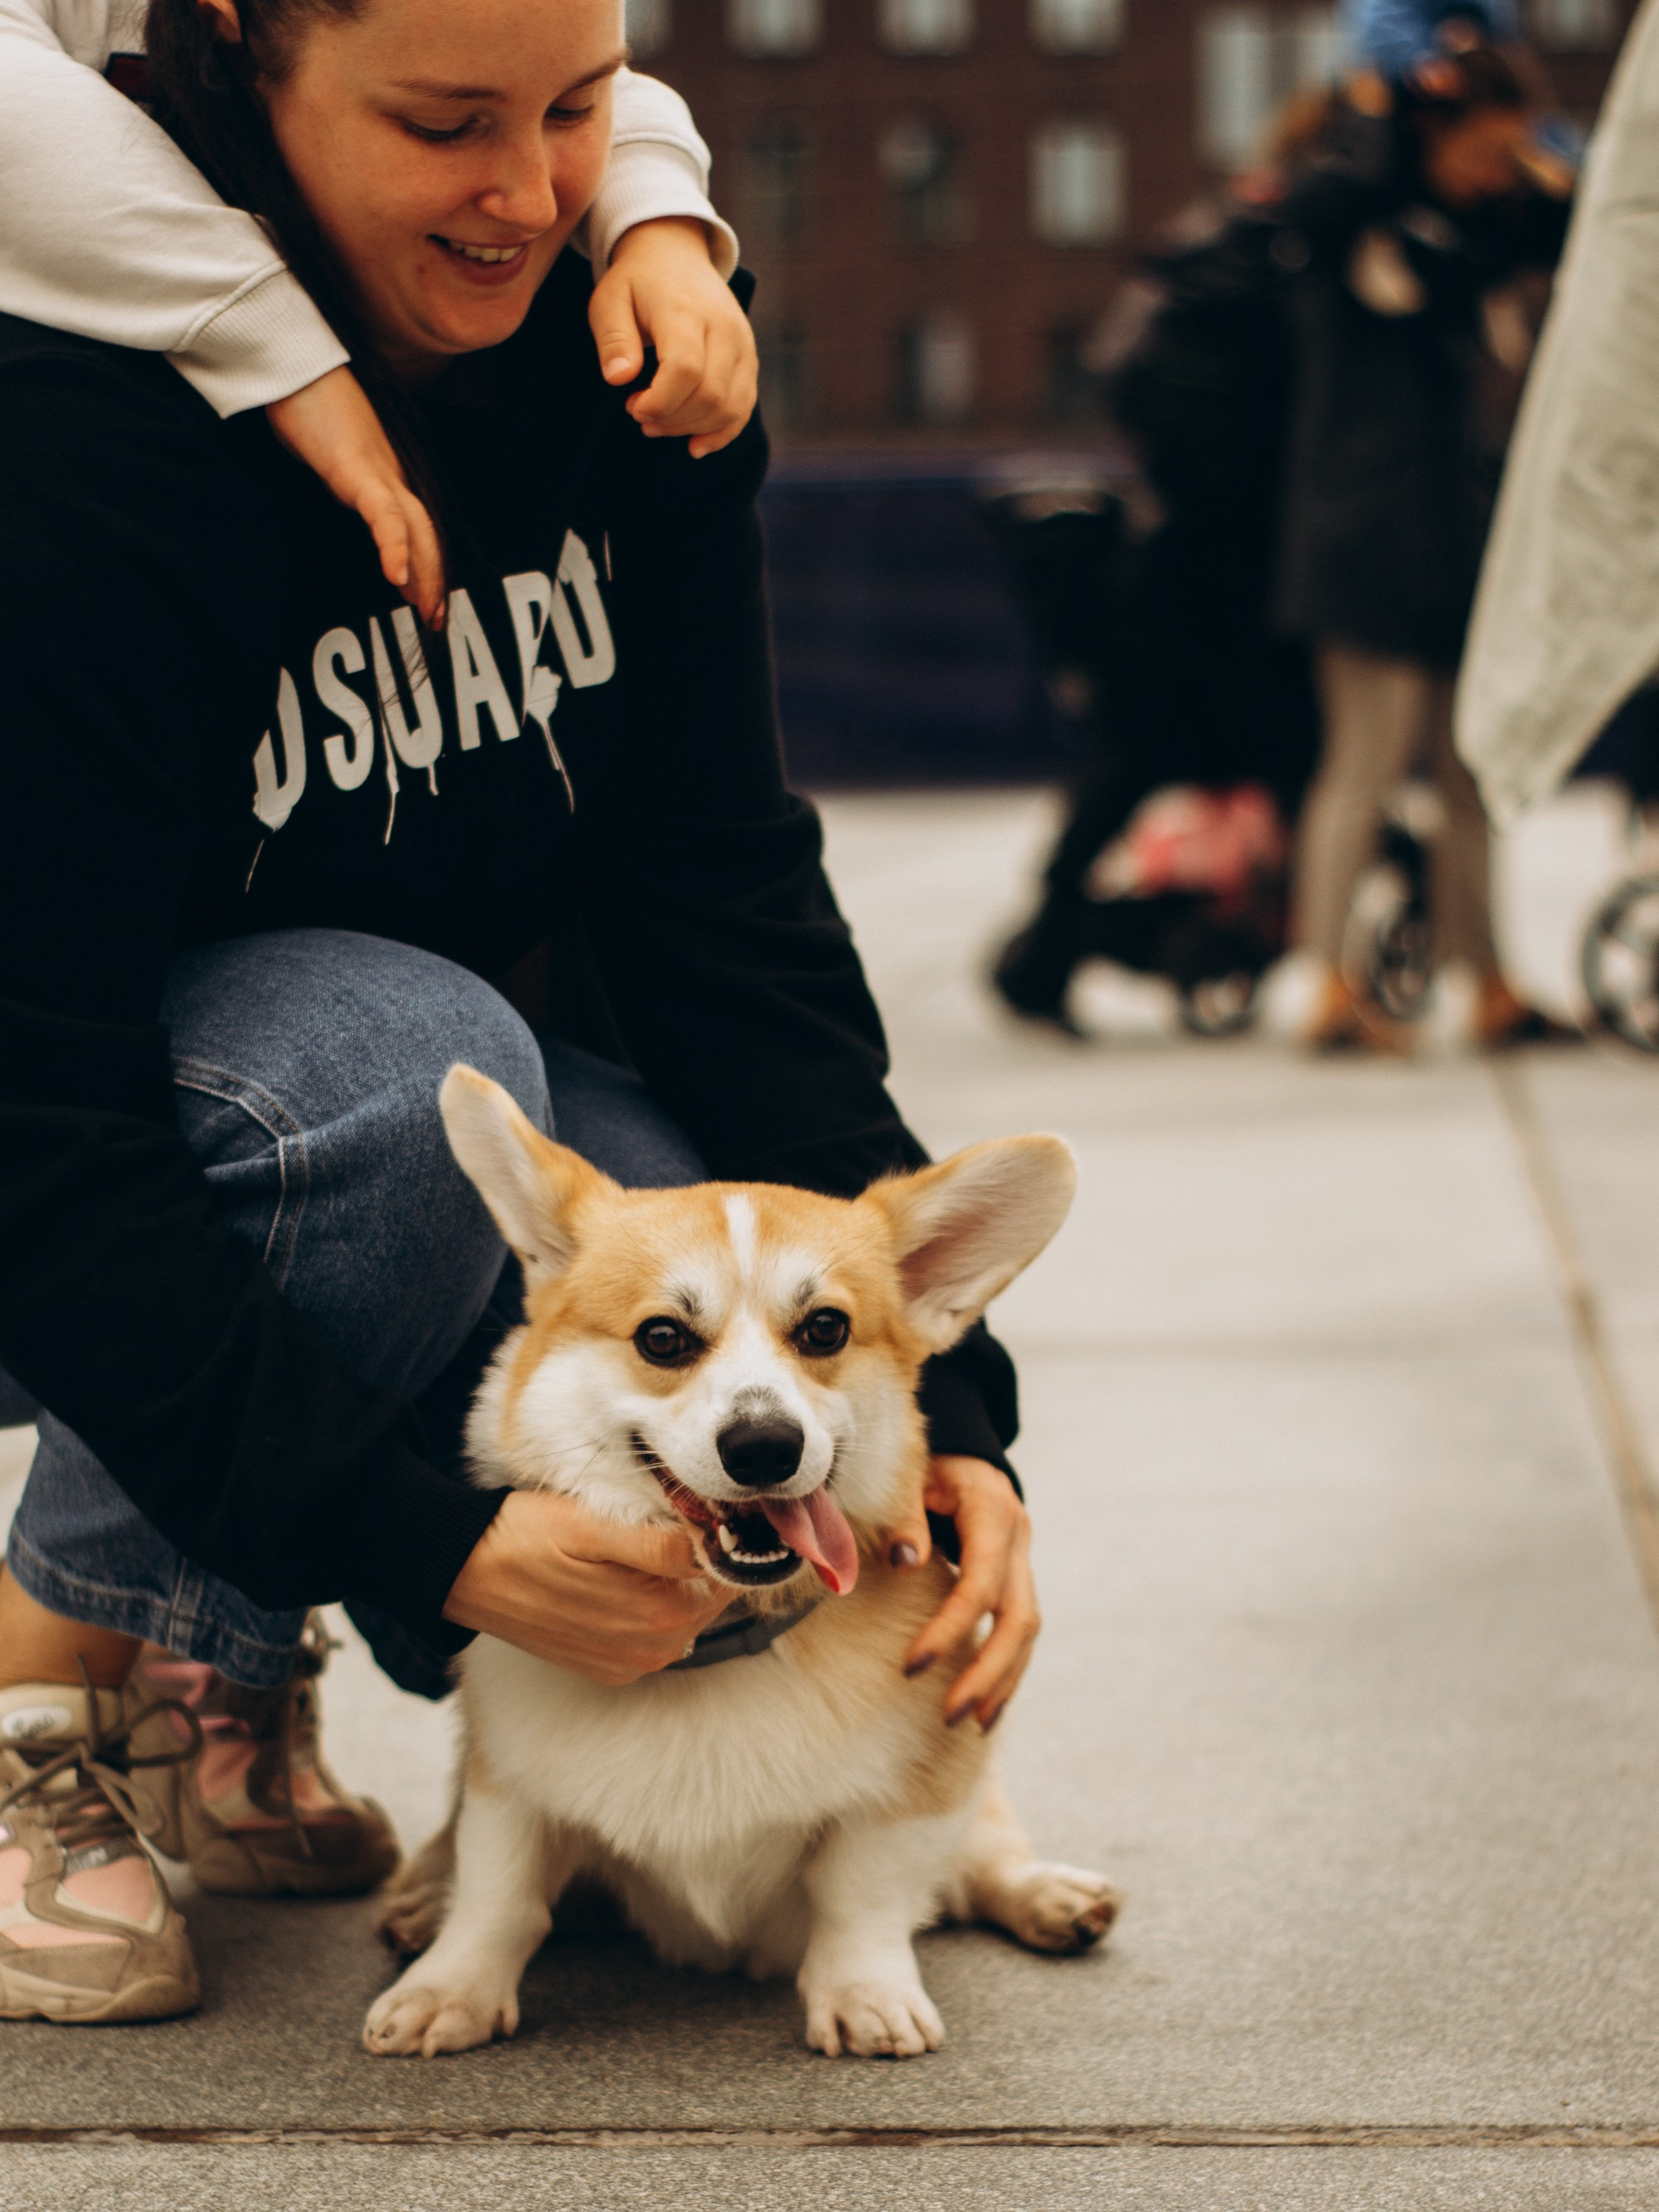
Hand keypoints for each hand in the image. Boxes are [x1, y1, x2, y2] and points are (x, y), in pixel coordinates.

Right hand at [266, 367, 444, 628]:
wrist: (291, 359)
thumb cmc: (305, 400)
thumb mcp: (326, 452)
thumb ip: (340, 477)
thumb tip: (342, 493)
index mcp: (383, 473)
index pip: (416, 526)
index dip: (425, 563)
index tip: (424, 600)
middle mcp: (389, 473)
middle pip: (425, 533)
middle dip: (433, 579)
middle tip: (435, 620)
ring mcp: (377, 469)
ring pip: (415, 528)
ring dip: (425, 572)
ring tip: (426, 610)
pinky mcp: (356, 466)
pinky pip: (383, 513)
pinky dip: (393, 545)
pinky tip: (396, 575)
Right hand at [443, 1490, 731, 1681]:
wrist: (463, 1572)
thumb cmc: (525, 1537)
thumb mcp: (593, 1526)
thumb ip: (658, 1544)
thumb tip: (711, 1549)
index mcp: (656, 1616)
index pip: (725, 1577)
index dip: (719, 1540)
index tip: (703, 1510)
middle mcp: (650, 1651)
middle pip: (708, 1599)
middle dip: (698, 1562)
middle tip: (668, 1519)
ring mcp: (628, 1663)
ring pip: (684, 1617)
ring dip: (674, 1584)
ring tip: (638, 1544)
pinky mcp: (606, 1665)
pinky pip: (651, 1635)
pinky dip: (648, 1605)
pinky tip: (619, 1576)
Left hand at [590, 217, 758, 458]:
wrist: (676, 255)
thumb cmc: (637, 283)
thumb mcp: (610, 299)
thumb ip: (613, 339)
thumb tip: (619, 379)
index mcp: (686, 310)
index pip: (685, 369)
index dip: (660, 402)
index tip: (632, 406)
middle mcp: (724, 327)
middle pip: (710, 394)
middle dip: (672, 419)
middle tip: (637, 413)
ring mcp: (743, 344)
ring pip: (730, 406)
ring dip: (692, 428)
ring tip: (658, 424)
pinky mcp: (749, 359)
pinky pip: (744, 407)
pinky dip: (721, 433)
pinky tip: (694, 445)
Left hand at [886, 1455, 1039, 1732]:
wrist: (957, 1446)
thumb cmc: (923, 1461)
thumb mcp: (910, 1475)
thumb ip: (905, 1514)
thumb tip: (906, 1561)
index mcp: (992, 1510)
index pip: (980, 1583)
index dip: (951, 1628)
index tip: (912, 1667)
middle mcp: (1018, 1537)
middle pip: (1019, 1617)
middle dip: (987, 1671)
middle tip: (950, 1714)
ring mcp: (1023, 1558)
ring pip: (1028, 1629)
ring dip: (1002, 1679)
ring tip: (972, 1722)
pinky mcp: (1017, 1576)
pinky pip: (1020, 1629)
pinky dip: (1006, 1669)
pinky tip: (987, 1705)